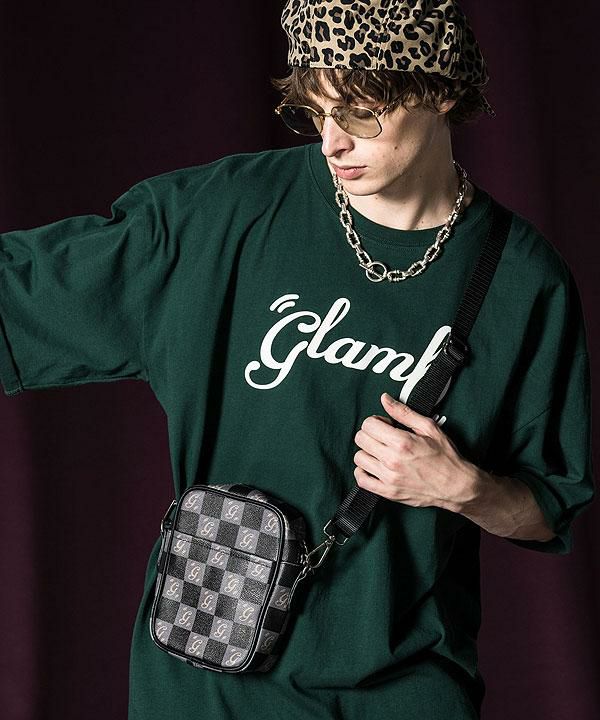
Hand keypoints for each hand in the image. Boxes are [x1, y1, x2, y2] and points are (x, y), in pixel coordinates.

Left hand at [353, 393, 476, 512]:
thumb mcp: (429, 427)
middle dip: (370, 434)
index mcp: (401, 442)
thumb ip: (403, 412)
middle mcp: (392, 460)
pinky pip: (361, 480)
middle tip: (384, 437)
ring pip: (359, 458)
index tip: (385, 425)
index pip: (368, 425)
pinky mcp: (388, 492)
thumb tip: (385, 399)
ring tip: (381, 452)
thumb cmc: (446, 457)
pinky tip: (374, 467)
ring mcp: (388, 478)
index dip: (376, 421)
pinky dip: (363, 472)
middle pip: (361, 439)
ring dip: (367, 452)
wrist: (456, 486)